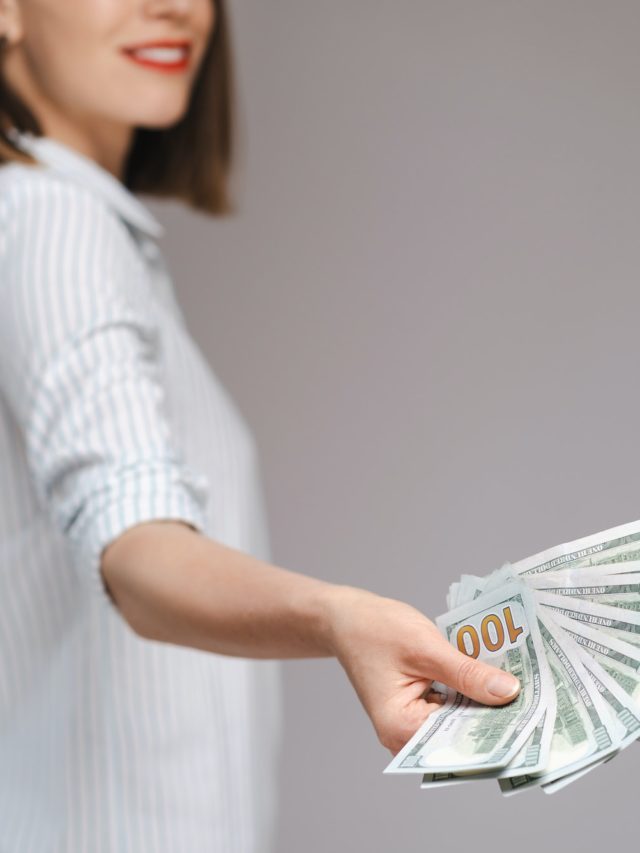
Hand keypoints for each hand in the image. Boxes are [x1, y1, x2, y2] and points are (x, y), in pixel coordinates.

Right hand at [324, 585, 520, 754]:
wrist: (345, 617)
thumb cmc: (374, 629)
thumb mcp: (425, 647)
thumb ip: (467, 672)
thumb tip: (510, 693)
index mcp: (401, 729)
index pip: (460, 741)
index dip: (497, 730)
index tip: (535, 718)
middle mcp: (405, 736)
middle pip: (461, 735)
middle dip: (496, 716)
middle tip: (538, 700)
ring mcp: (411, 724)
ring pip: (459, 721)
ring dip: (485, 704)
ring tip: (523, 689)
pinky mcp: (418, 709)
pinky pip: (452, 708)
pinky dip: (470, 694)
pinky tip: (494, 679)